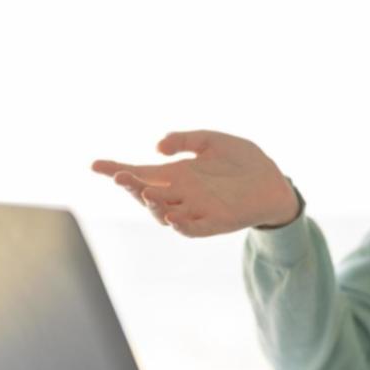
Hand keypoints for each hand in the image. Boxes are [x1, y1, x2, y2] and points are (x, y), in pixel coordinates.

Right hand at [90, 130, 299, 237]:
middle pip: (146, 194)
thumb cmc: (243, 161)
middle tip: (121, 176)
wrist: (274, 182)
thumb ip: (185, 140)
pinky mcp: (214, 223)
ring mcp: (195, 210)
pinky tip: (172, 217)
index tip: (95, 165)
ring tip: (143, 192)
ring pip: (164, 213)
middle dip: (131, 186)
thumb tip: (157, 146)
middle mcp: (181, 195)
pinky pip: (192, 229)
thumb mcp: (212, 141)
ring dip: (152, 205)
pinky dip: (181, 225)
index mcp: (177, 175)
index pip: (141, 173)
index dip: (117, 170)